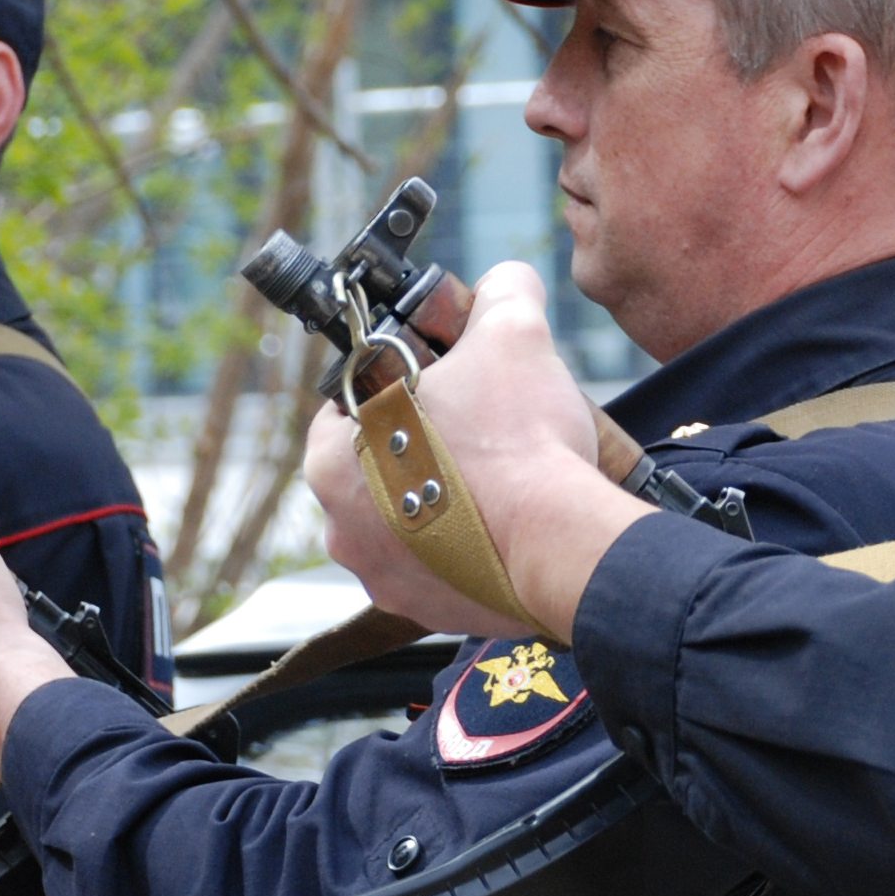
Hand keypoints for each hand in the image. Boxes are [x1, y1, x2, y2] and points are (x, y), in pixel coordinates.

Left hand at [303, 264, 645, 639]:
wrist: (563, 544)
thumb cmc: (517, 444)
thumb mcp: (512, 334)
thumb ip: (501, 295)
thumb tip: (507, 282)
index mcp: (331, 460)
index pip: (343, 407)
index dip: (391, 386)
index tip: (434, 383)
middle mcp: (341, 529)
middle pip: (375, 469)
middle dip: (419, 447)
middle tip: (474, 428)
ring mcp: (383, 579)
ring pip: (406, 525)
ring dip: (440, 503)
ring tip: (496, 480)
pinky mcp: (429, 613)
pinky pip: (441, 570)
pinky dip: (467, 549)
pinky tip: (506, 524)